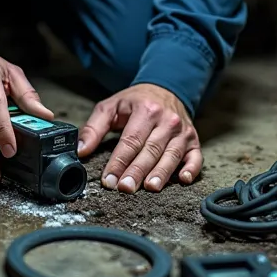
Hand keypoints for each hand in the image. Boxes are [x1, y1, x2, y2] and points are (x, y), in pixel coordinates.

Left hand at [77, 83, 201, 192]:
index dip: (119, 161)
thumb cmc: (137, 102)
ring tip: (149, 188)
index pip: (131, 140)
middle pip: (150, 150)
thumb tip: (81, 150)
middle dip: (137, 171)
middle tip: (125, 188)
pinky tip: (183, 180)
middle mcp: (167, 120)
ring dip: (161, 173)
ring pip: (171, 156)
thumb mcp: (111, 106)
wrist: (165, 89)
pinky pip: (196, 157)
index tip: (109, 179)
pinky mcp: (193, 141)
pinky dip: (191, 169)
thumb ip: (94, 128)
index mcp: (146, 110)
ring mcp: (183, 131)